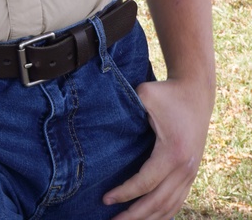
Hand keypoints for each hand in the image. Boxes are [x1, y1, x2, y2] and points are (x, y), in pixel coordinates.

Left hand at [103, 77, 212, 218]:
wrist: (196, 92)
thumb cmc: (167, 93)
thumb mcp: (146, 94)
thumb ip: (127, 104)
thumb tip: (103, 116)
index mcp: (173, 153)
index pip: (145, 183)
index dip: (124, 194)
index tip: (105, 200)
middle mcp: (185, 168)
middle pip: (157, 203)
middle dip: (134, 216)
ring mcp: (191, 173)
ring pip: (170, 207)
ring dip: (148, 219)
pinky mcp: (192, 173)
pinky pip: (178, 201)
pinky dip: (164, 214)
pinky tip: (149, 219)